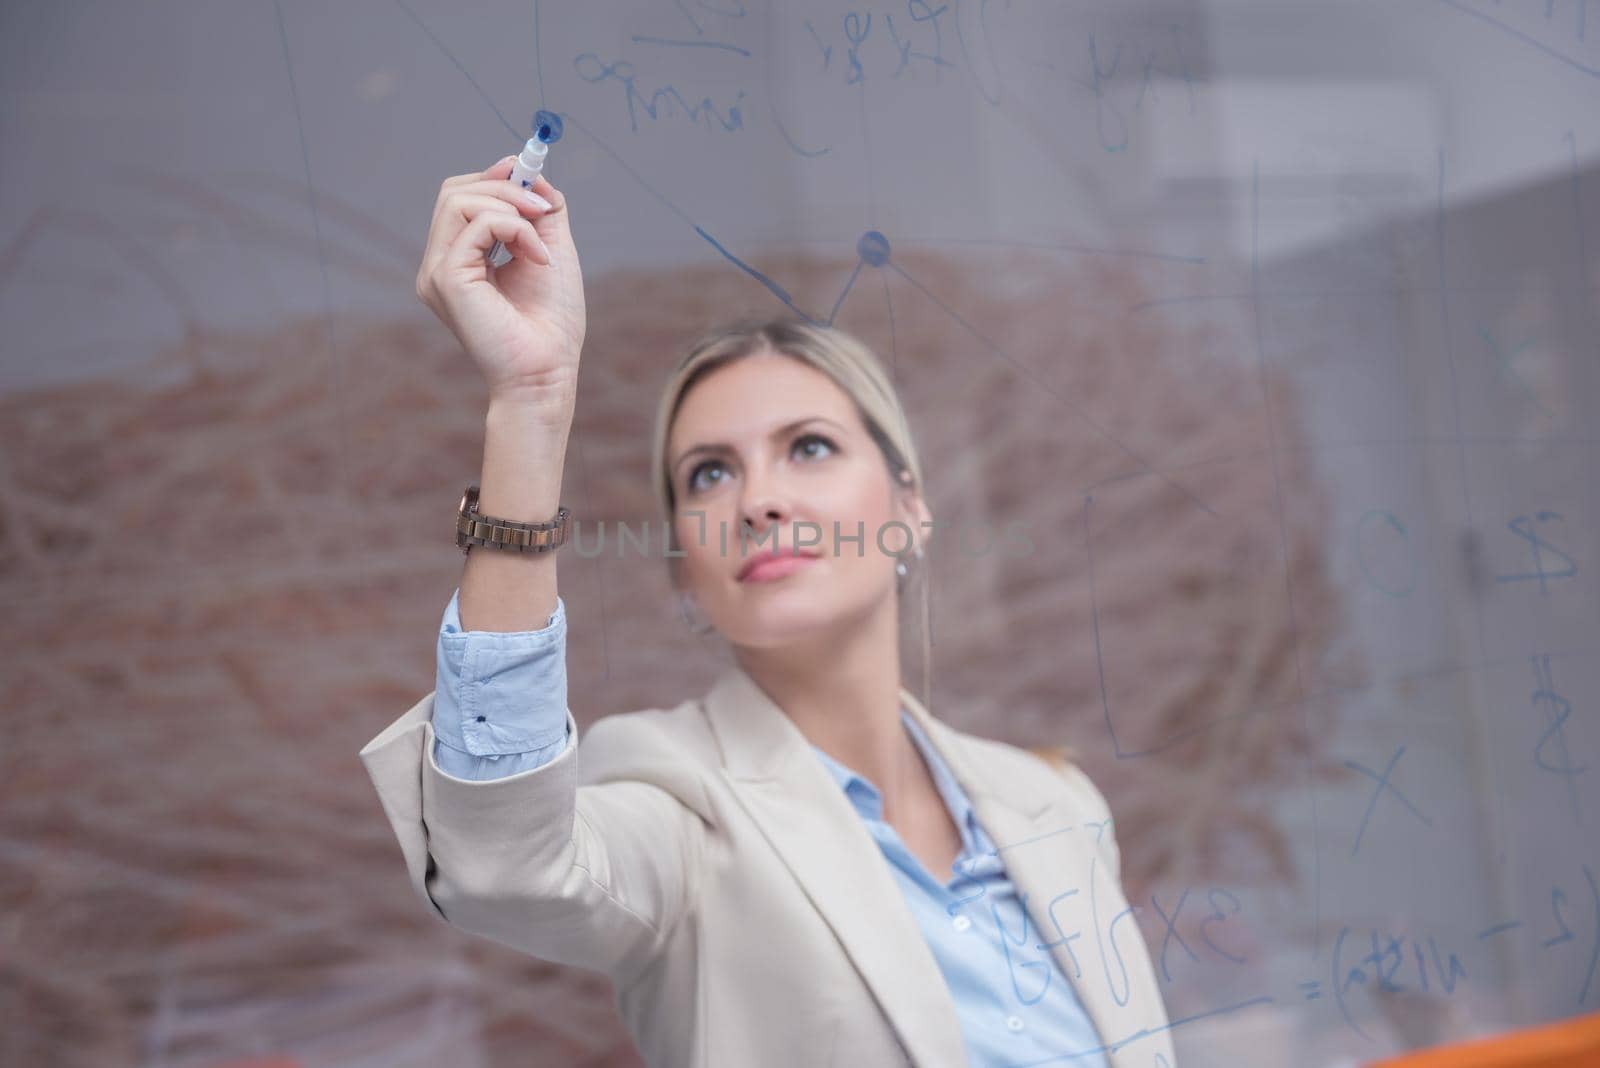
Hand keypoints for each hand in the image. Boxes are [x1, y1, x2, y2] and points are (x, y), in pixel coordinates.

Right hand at [415, 155, 587, 412]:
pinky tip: (538, 259)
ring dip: (512, 208)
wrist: (549, 371)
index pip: (459, 198)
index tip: (527, 171)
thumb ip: (540, 211)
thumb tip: (531, 171)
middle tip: (544, 208)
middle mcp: (440, 265)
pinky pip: (477, 224)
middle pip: (454, 192)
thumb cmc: (551, 322)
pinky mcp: (446, 279)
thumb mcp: (551, 249)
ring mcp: (437, 272)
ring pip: (460, 200)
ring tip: (541, 243)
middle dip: (503, 186)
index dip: (492, 176)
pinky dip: (516, 229)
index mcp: (459, 259)